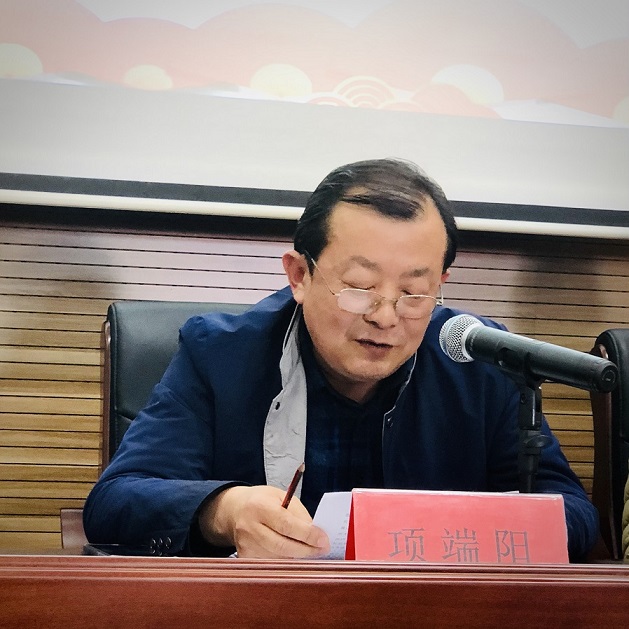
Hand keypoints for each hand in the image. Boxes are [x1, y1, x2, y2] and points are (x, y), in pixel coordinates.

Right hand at [198, 485, 329, 558]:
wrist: (236, 509)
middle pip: (282, 546)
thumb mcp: (282, 496)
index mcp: (259, 506)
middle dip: (306, 550)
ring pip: (278, 558)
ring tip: (309, 550)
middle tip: (322, 549)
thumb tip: (315, 533)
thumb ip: (298, 514)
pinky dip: (285, 560)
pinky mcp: (245, 557)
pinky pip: (271, 563)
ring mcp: (245, 545)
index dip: (307, 535)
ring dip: (298, 556)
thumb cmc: (262, 501)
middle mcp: (249, 527)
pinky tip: (293, 554)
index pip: (286, 524)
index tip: (323, 540)